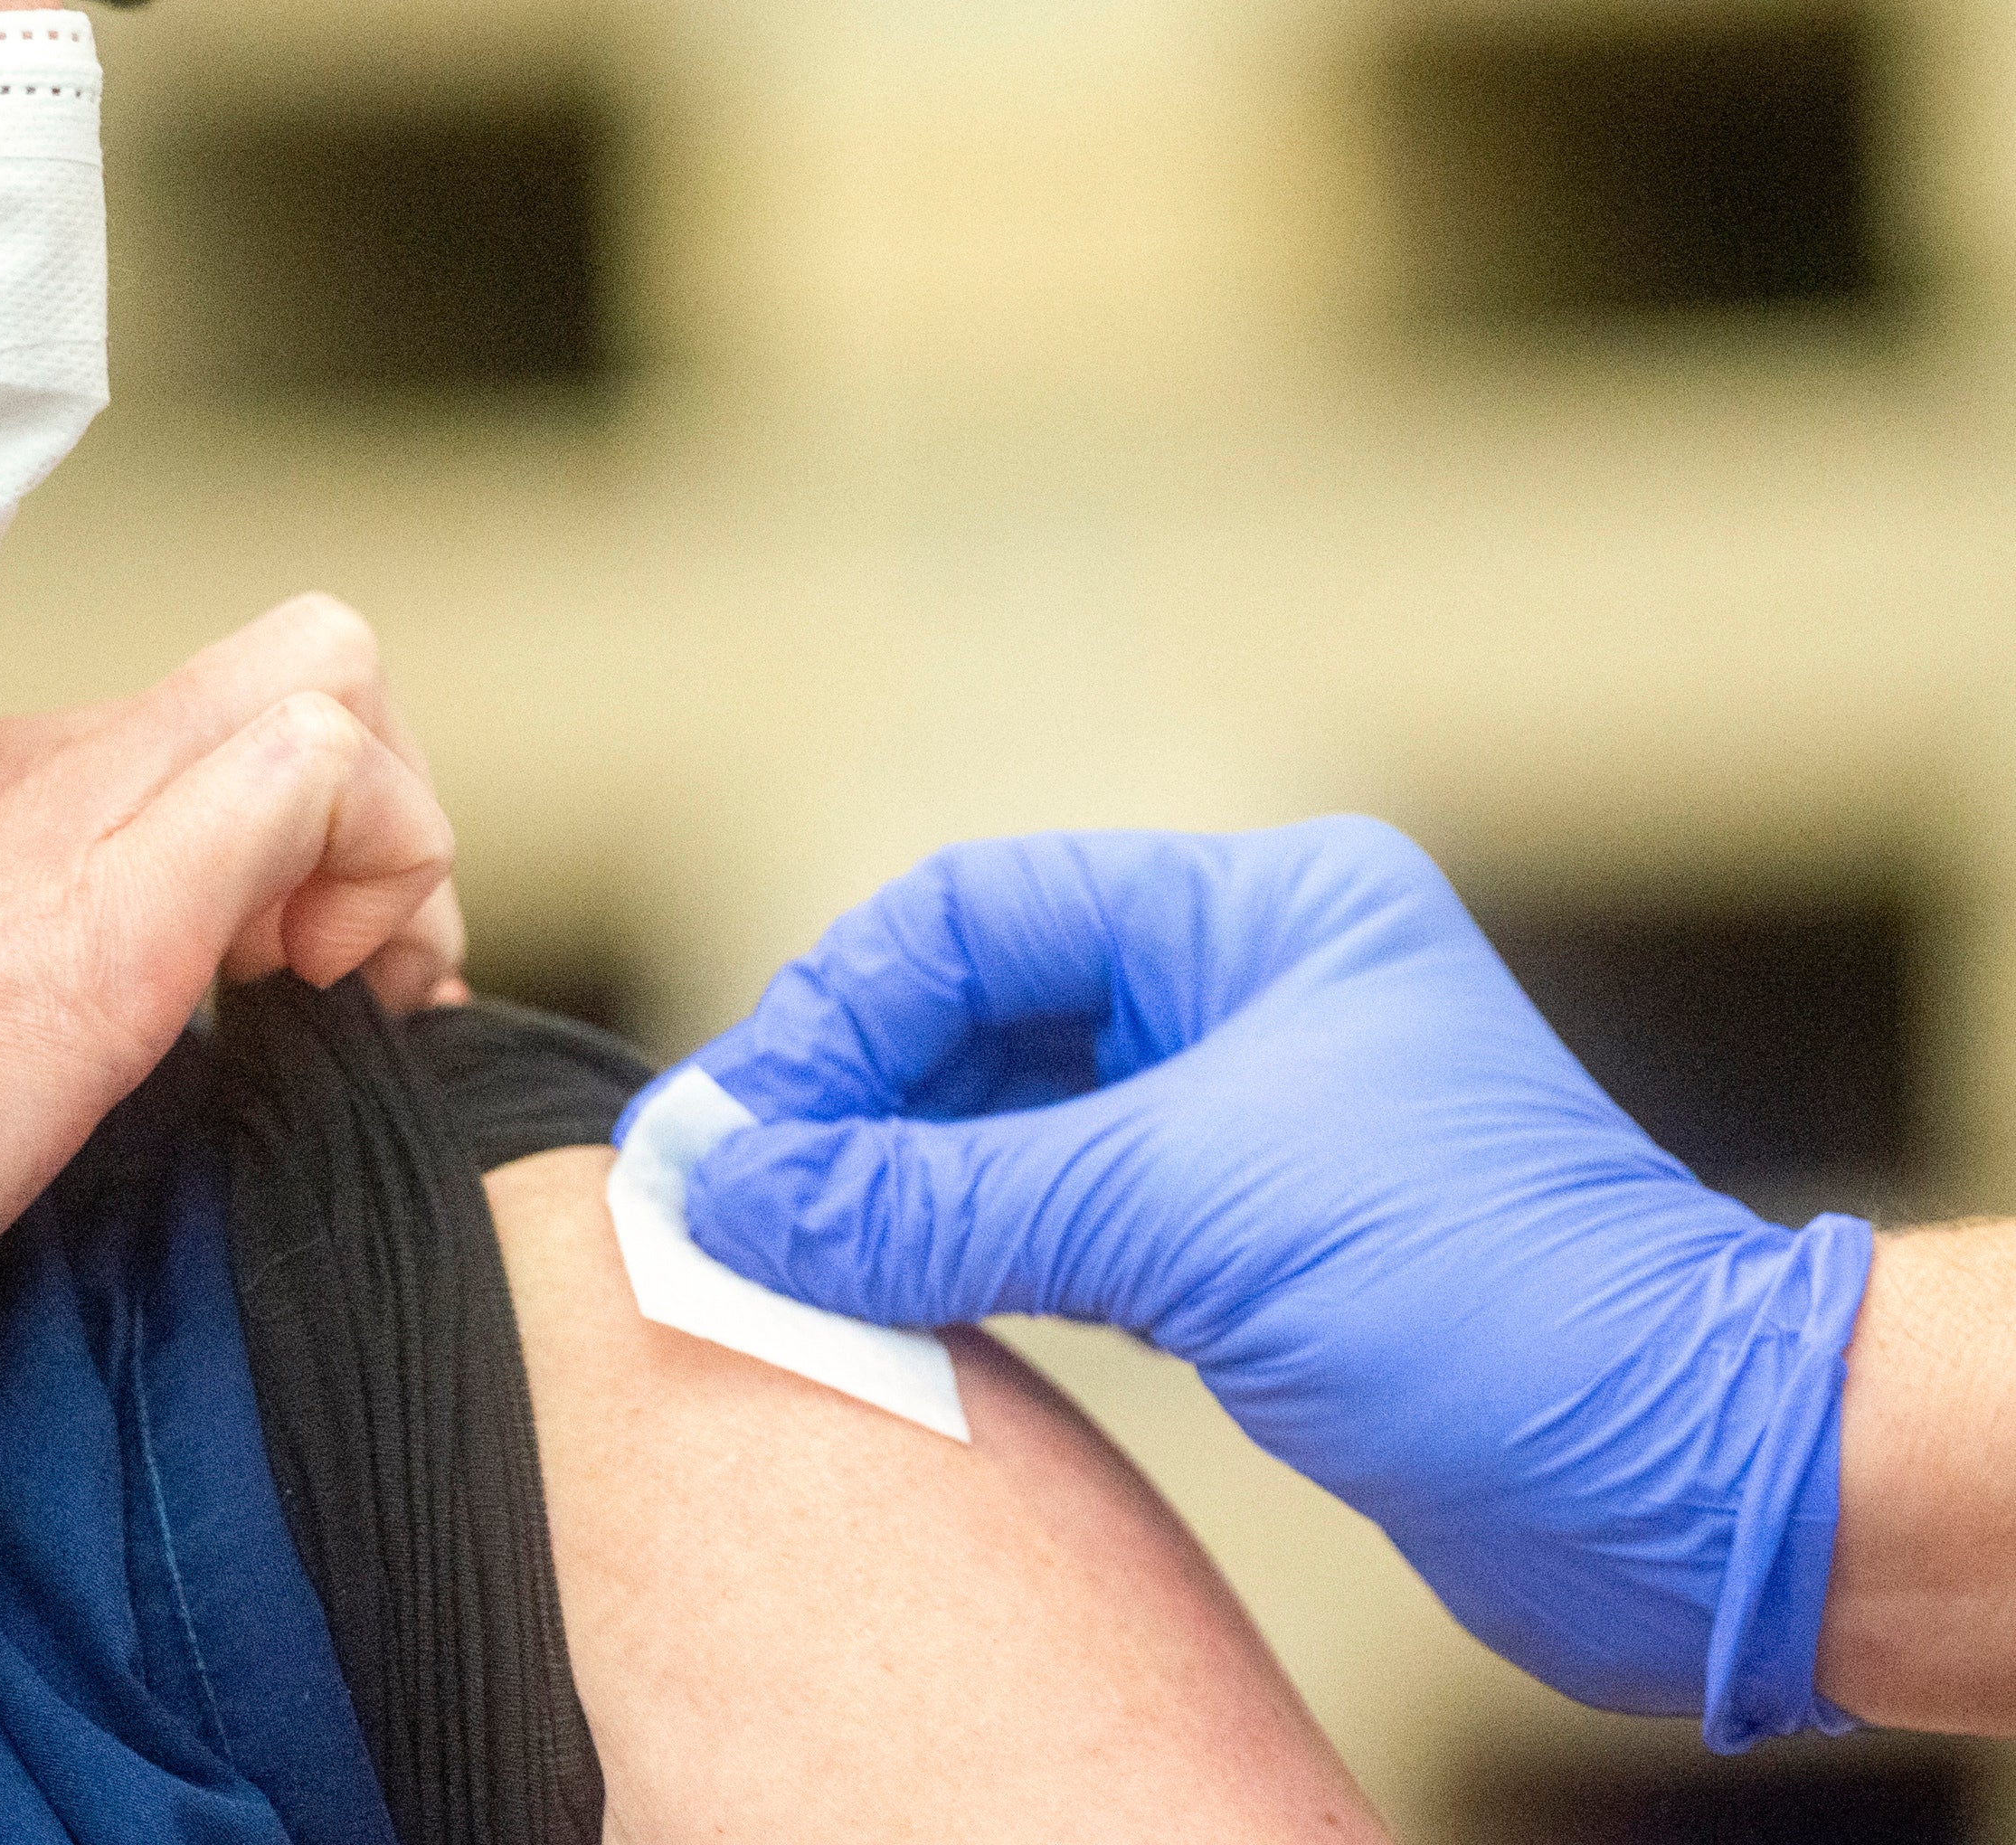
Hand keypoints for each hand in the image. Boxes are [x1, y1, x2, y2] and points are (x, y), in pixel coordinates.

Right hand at [0, 594, 460, 1234]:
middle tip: (339, 973)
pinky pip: (320, 774)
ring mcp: (71, 811)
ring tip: (342, 997)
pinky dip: (381, 875)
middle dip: (379, 813)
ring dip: (395, 849)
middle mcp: (30, 762)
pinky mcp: (119, 905)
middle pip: (302, 661)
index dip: (296, 811)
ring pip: (334, 685)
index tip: (279, 963)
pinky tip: (319, 1005)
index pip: (199, 708)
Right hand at [652, 818, 1872, 1747]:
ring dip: (886, 1180)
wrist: (1686, 1492)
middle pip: (982, 1010)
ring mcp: (1244, 1118)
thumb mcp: (1180, 1213)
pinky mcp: (1241, 1243)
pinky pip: (1051, 1217)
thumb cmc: (1491, 1298)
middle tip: (719, 1189)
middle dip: (844, 1096)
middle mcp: (1247, 992)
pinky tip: (870, 1288)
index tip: (729, 1121)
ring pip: (1008, 1119)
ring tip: (768, 1245)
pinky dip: (954, 1250)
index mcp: (1259, 913)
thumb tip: (733, 1186)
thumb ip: (935, 1194)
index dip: (836, 1011)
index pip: (984, 916)